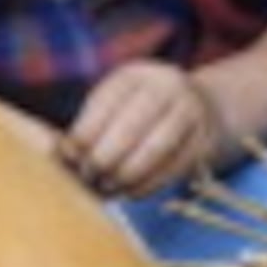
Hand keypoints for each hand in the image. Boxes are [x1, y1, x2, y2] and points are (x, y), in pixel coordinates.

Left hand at [60, 60, 230, 202]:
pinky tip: (130, 192)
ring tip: (106, 188)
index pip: (105, 104)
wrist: (201, 106)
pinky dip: (149, 184)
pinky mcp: (206, 140)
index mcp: (135, 74)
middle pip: (131, 126)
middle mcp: (167, 86)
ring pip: (156, 148)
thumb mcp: (114, 105)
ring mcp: (191, 111)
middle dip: (104, 157)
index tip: (69, 158)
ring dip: (126, 174)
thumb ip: (87, 125)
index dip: (84, 133)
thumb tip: (60, 155)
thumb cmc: (137, 111)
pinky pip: (175, 167)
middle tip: (87, 178)